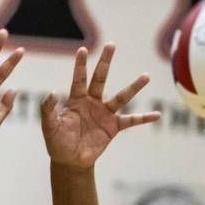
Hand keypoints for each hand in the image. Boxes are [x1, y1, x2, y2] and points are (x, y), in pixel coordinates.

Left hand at [41, 44, 159, 169]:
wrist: (69, 160)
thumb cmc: (57, 142)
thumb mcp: (49, 126)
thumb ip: (48, 110)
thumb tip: (52, 93)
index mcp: (77, 99)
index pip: (79, 79)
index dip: (80, 65)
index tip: (82, 50)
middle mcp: (93, 102)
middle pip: (100, 78)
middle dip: (105, 62)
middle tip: (111, 45)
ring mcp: (105, 114)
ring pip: (121, 97)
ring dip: (133, 87)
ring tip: (146, 77)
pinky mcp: (113, 127)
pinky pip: (131, 121)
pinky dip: (144, 118)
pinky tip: (157, 115)